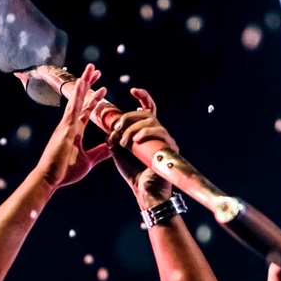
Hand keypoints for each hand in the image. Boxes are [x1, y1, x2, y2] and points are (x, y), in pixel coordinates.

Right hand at [34, 63, 111, 188]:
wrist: (50, 178)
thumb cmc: (65, 171)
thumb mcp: (89, 161)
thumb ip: (100, 152)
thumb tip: (112, 145)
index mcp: (75, 131)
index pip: (86, 111)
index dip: (94, 99)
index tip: (103, 87)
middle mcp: (70, 124)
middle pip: (81, 99)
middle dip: (88, 84)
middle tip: (95, 70)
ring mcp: (66, 125)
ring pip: (76, 99)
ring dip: (84, 84)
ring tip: (90, 70)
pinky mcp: (65, 128)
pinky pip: (73, 108)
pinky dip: (77, 95)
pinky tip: (82, 83)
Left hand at [105, 87, 176, 206]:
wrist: (144, 190)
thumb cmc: (133, 172)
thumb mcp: (118, 151)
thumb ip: (114, 137)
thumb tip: (110, 129)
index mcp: (146, 131)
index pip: (147, 108)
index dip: (143, 97)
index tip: (133, 91)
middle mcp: (157, 132)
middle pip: (145, 113)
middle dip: (128, 118)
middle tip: (117, 129)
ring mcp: (164, 139)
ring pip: (150, 121)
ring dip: (133, 128)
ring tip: (124, 142)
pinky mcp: (169, 147)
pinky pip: (159, 132)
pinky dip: (146, 133)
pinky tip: (136, 140)